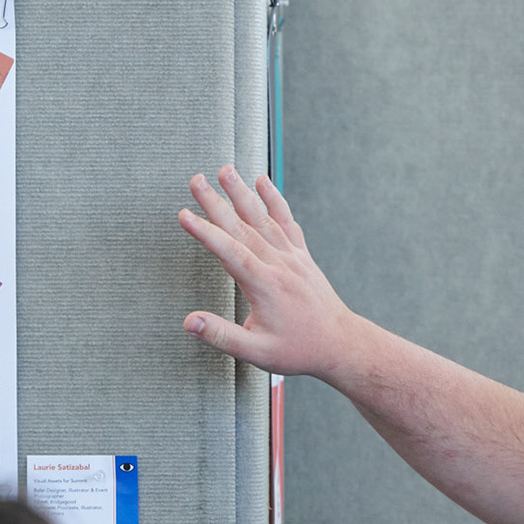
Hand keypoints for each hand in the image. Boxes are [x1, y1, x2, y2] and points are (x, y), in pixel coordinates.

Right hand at [178, 167, 368, 381]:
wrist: (340, 343)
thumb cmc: (298, 350)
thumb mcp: (256, 353)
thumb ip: (221, 336)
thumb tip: (189, 322)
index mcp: (265, 286)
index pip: (230, 252)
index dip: (206, 232)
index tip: (184, 215)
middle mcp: (279, 265)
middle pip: (242, 227)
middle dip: (216, 203)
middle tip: (195, 180)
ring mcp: (292, 257)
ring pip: (263, 218)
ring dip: (242, 193)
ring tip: (224, 170)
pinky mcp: (301, 256)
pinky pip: (287, 221)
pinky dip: (275, 200)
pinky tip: (263, 181)